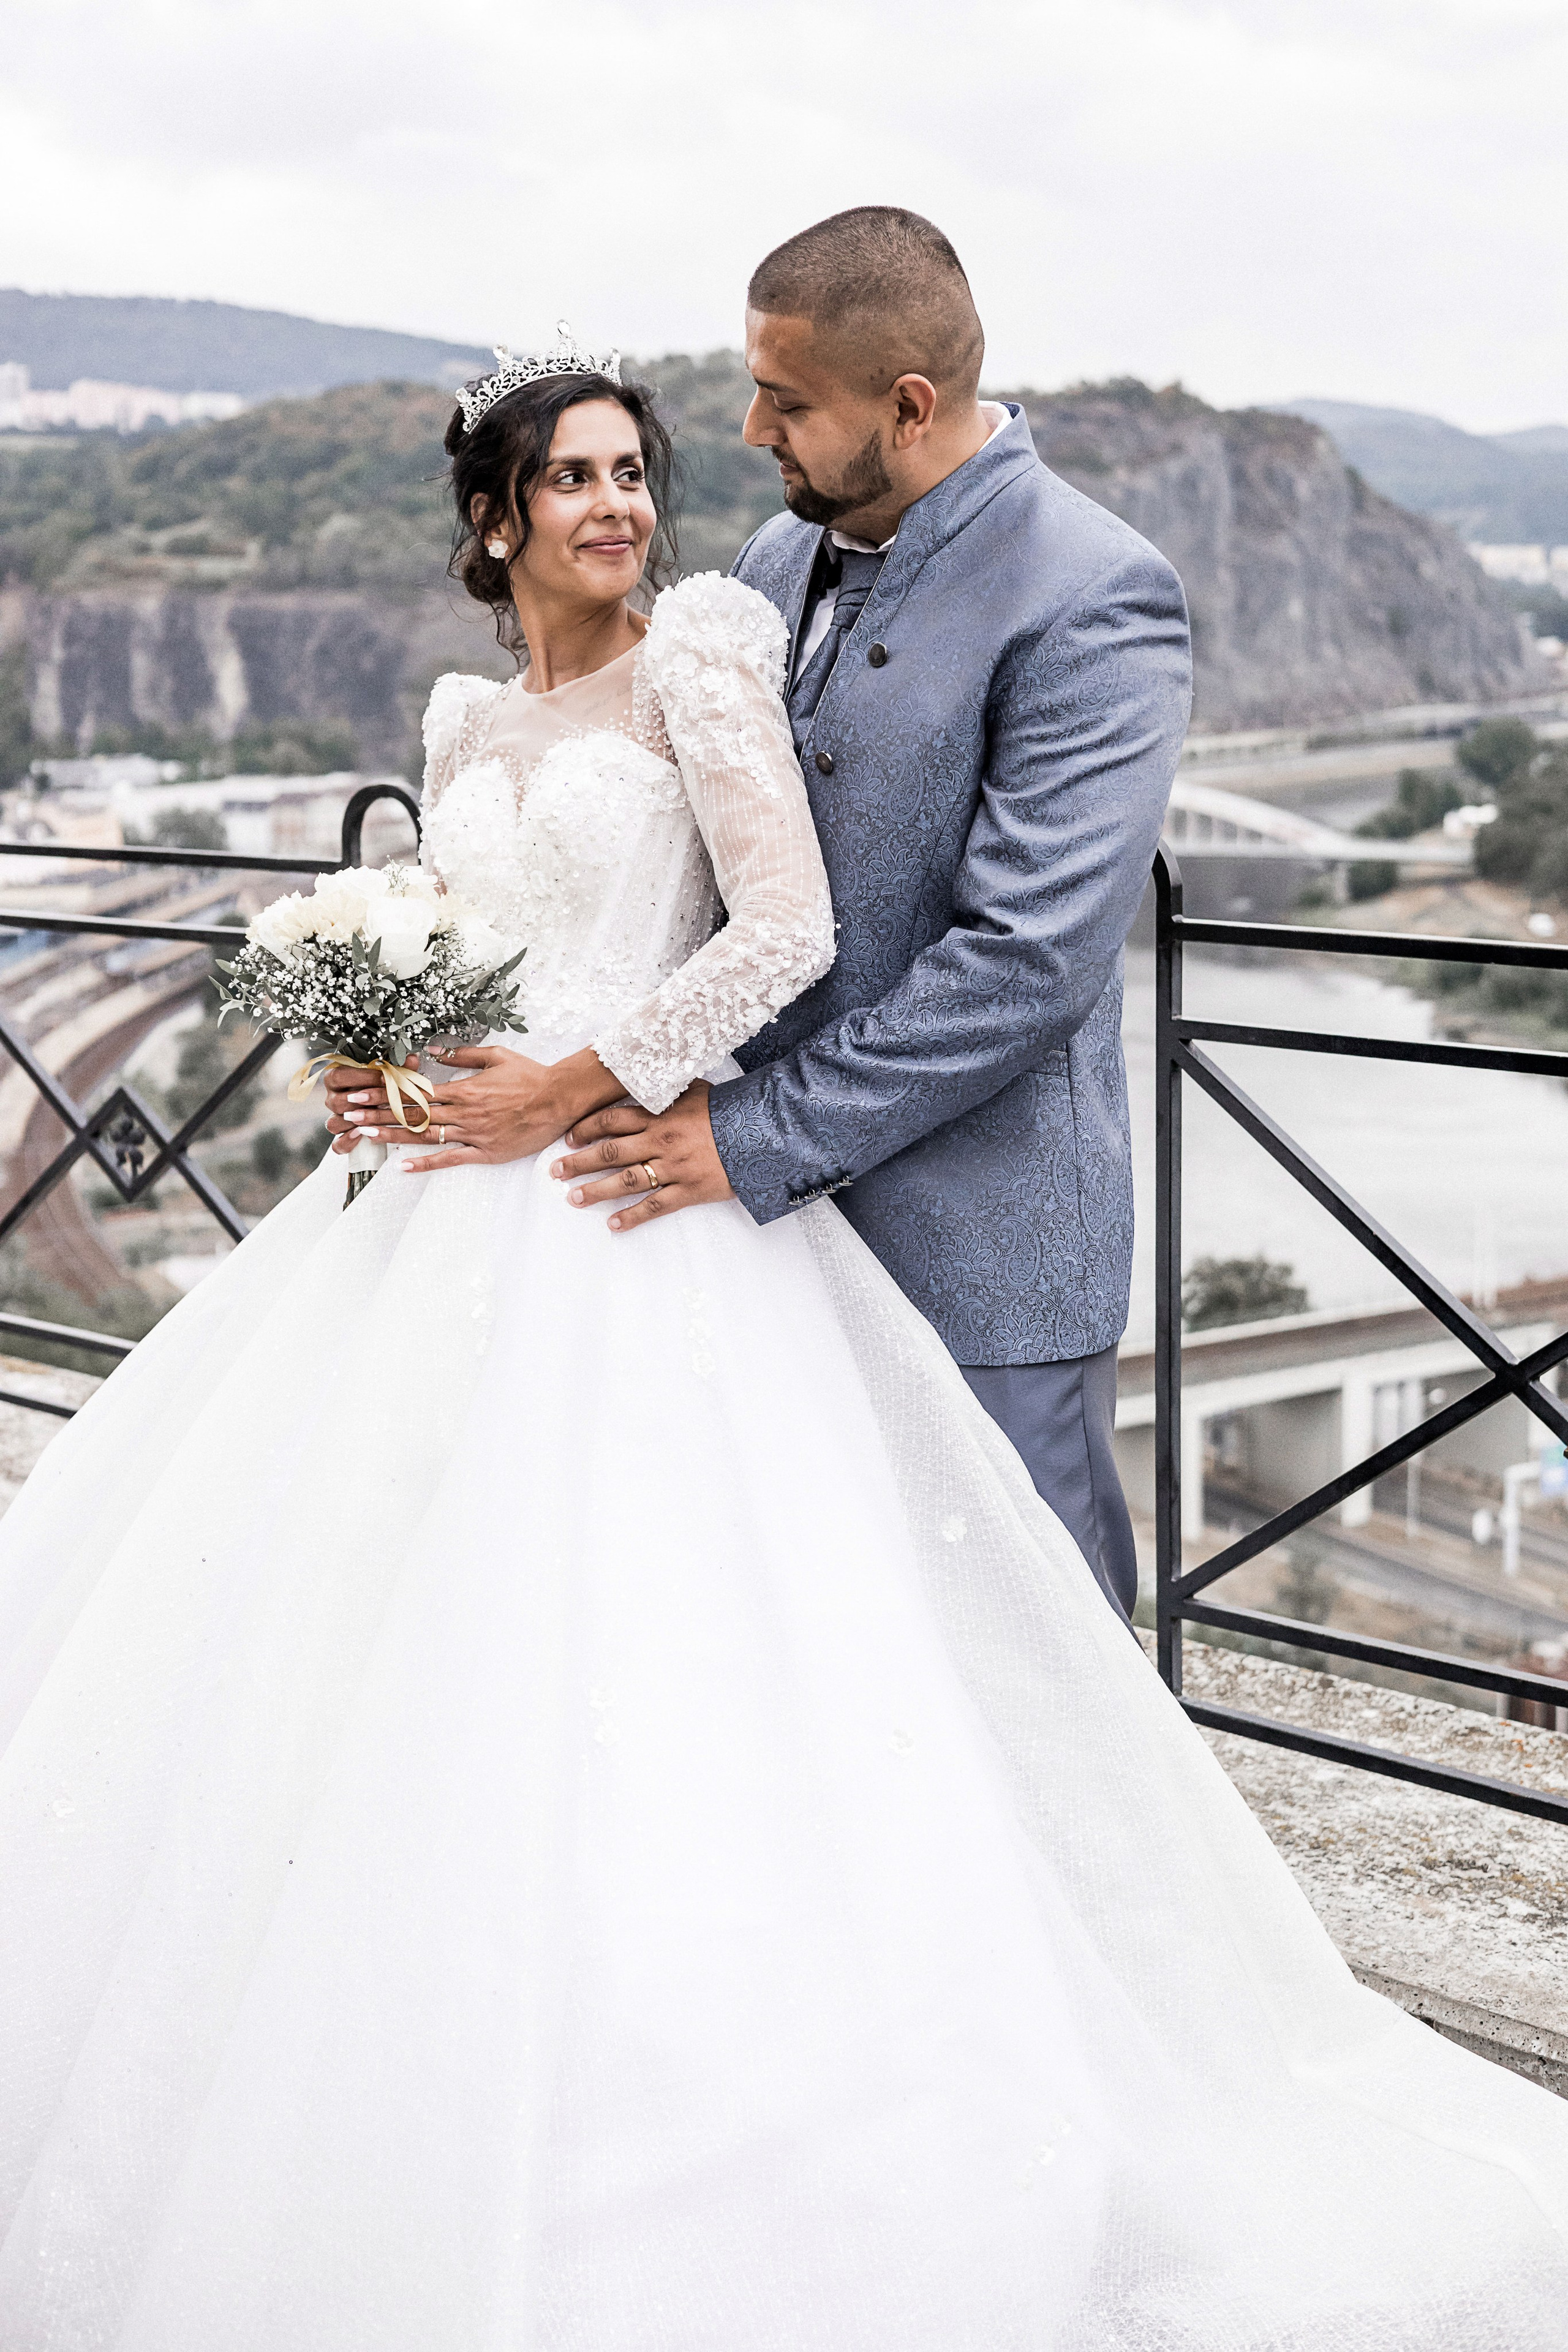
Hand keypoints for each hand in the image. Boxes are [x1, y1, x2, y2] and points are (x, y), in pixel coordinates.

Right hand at [324, 1056, 412, 1154]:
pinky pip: (337, 1144)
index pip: (340, 1075)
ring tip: (371, 1119)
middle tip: (380, 1100)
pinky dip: (347, 1142)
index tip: (385, 1078)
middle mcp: (333, 1098)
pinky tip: (361, 1136)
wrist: (381, 1104)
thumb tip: (412, 1059)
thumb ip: (399, 1069)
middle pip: (336, 1101)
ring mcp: (336, 1118)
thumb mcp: (392, 1076)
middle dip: (359, 1102)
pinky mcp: (342, 1136)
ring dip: (353, 1122)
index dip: (362, 1077)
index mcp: (338, 1078)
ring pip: (333, 1123)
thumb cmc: (382, 1085)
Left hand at [326, 1044, 622, 1173]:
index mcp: (463, 1089)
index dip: (382, 1092)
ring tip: (362, 1135)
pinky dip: (426, 1164)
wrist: (560, 1099)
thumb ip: (463, 1055)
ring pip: (425, 1136)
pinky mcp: (486, 1152)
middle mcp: (464, 1113)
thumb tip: (434, 1053)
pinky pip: (451, 1159)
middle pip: (411, 1114)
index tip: (357, 1091)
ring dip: (391, 1136)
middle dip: (375, 1113)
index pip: (413, 1091)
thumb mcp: (496, 1055)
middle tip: (346, 1114)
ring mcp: (474, 1134)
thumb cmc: (530, 1076)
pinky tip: (403, 1167)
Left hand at [550, 1082, 734, 1230]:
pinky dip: (632, 1217)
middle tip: (555, 1172)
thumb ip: (664, 1090)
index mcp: (659, 1115)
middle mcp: (661, 1141)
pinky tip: (613, 1225)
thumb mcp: (693, 1089)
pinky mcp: (689, 1190)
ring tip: (573, 1199)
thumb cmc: (726, 1108)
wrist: (762, 1131)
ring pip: (627, 1181)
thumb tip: (642, 1079)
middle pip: (611, 1152)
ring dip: (596, 1191)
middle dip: (579, 1162)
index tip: (569, 1138)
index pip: (612, 1120)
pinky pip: (655, 1206)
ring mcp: (674, 1168)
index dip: (586, 1129)